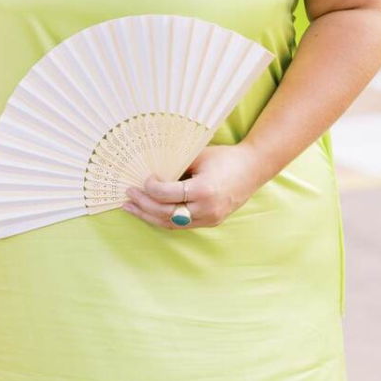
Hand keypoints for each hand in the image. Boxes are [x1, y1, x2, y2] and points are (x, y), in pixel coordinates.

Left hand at [122, 144, 265, 229]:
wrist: (252, 169)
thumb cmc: (224, 158)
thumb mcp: (198, 156)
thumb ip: (175, 165)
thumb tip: (148, 170)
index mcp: (204, 190)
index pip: (168, 195)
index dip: (150, 188)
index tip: (142, 179)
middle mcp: (207, 209)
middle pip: (166, 213)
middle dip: (143, 205)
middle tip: (128, 194)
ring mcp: (209, 219)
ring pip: (171, 223)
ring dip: (148, 216)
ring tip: (130, 208)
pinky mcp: (210, 222)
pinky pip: (181, 224)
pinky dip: (162, 219)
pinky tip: (148, 212)